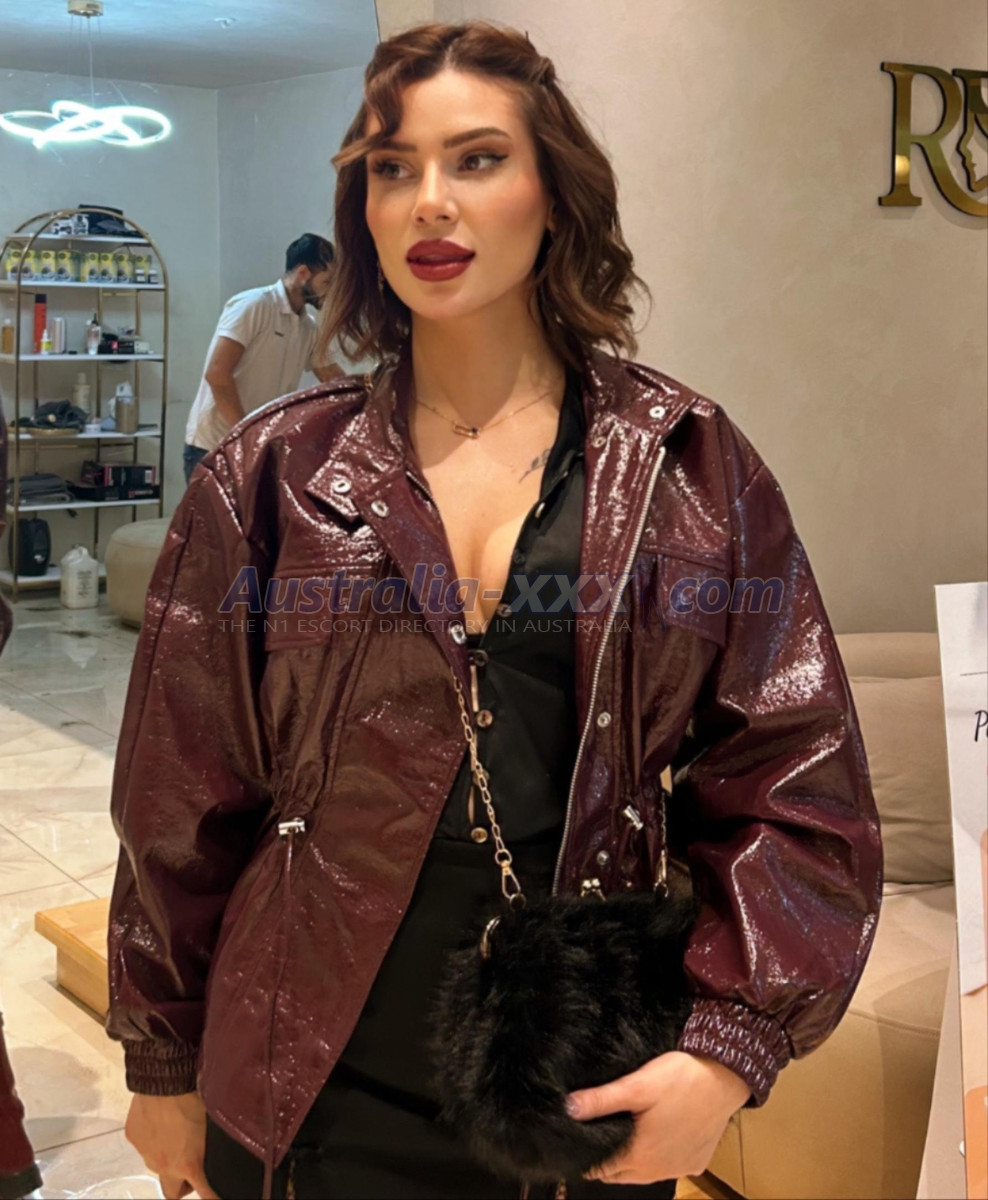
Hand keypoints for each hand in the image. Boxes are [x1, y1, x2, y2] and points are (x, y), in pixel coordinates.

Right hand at [124, 1091, 219, 1198]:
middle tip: (190, 1171)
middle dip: (181, 1187)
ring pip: (156, 1166)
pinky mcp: (133, 1139)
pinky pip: (143, 1146)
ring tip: (174, 1136)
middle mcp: (164, 1165)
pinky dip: (152, 1140)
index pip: (203, 1192)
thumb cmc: (193, 1099)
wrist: (165, 1081)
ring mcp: (145, 1153)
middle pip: (170, 1192)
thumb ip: (205, 1146)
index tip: (214, 1198)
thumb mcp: (208, 1126)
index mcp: (188, 1164)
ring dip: (166, 1159)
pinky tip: (159, 1121)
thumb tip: (209, 1148)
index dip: (210, 1197)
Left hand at [565, 1051, 750, 1184]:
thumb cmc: (680, 1080)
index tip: (579, 1143)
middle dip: (608, 1159)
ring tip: (625, 1132)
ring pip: (645, 1172)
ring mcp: (680, 1169)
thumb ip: (602, 1100)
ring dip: (633, 1159)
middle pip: (622, 1174)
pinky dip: (659, 1156)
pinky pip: (669, 1166)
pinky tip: (656, 1134)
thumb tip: (568, 1108)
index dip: (588, 1157)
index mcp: (640, 1157)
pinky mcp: (696, 1162)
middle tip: (600, 1132)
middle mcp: (659, 1171)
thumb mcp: (637, 1086)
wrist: (723, 1078)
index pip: (602, 1170)